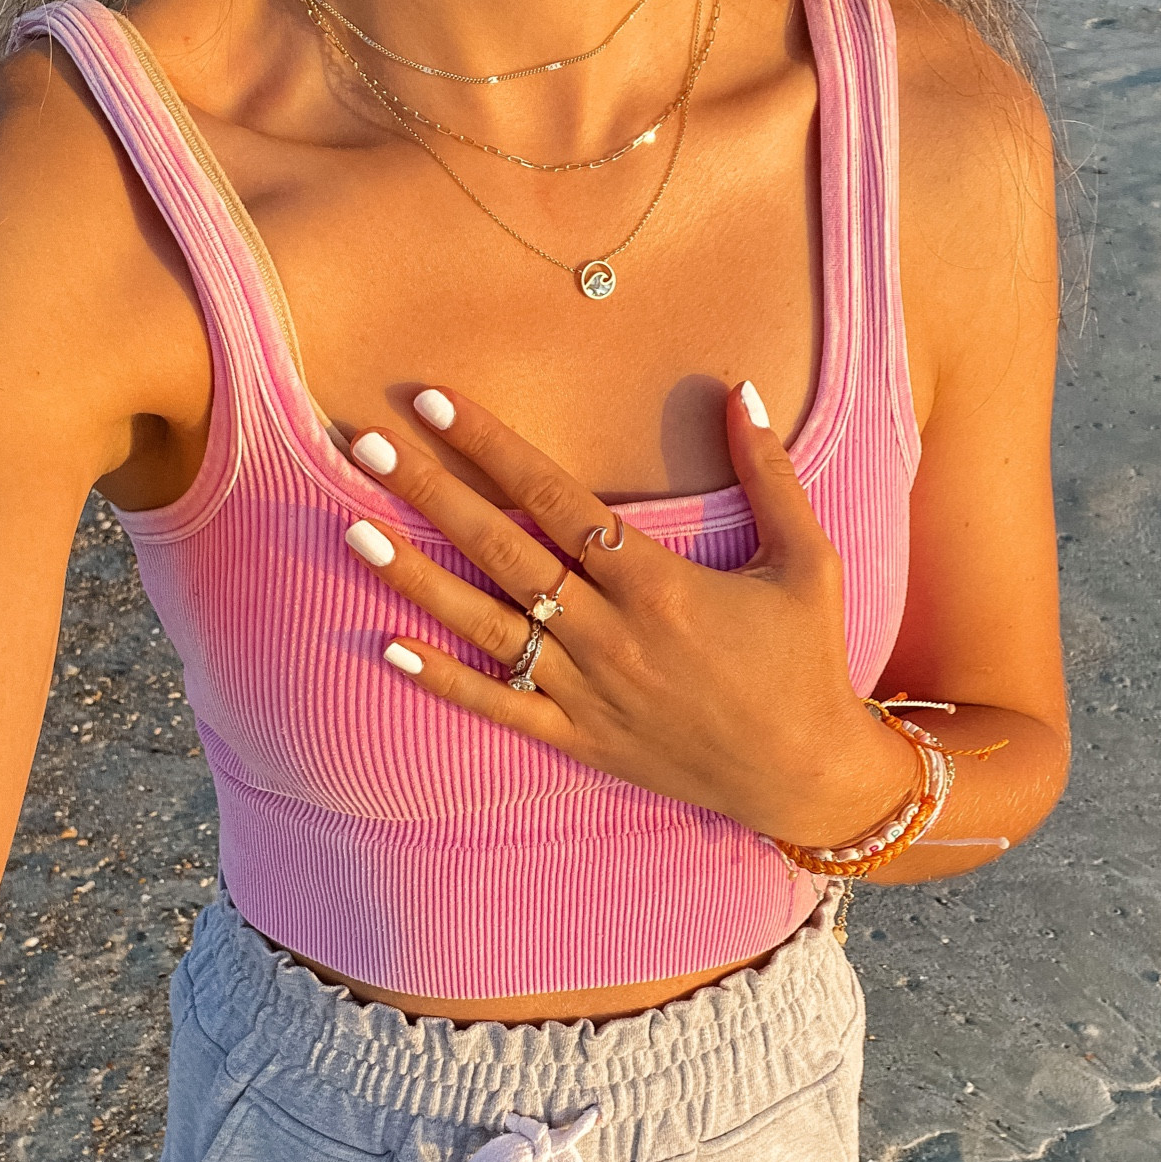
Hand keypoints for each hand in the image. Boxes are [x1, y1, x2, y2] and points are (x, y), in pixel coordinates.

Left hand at [342, 380, 918, 847]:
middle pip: (502, 551)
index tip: (434, 401)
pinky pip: (499, 709)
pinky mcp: (580, 740)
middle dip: (430, 494)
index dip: (490, 446)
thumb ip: (771, 474)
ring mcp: (587, 692)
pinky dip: (444, 682)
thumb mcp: (808, 560)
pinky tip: (389, 647)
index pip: (555, 498)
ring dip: (415, 579)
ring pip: (485, 626)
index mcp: (657, 584)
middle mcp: (610, 635)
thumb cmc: (807, 662)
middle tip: (366, 445)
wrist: (805, 774)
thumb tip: (740, 387)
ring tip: (353, 531)